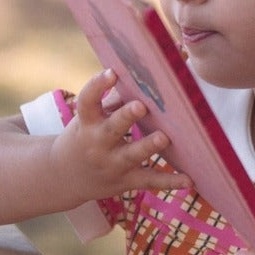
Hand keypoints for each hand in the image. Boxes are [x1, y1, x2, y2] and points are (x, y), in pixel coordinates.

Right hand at [52, 69, 188, 200]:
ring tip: (164, 137)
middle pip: (111, 129)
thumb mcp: (90, 119)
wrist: (66, 176)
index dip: (97, 86)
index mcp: (87, 123)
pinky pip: (150, 181)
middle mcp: (97, 144)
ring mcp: (112, 164)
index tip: (111, 73)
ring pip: (131, 156)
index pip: (87, 102)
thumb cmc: (84, 137)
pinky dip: (170, 181)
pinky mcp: (126, 181)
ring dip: (148, 146)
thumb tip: (140, 77)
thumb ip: (112, 101)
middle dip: (125, 117)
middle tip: (140, 106)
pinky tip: (189, 180)